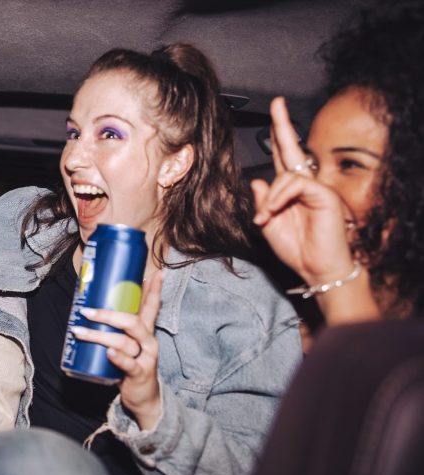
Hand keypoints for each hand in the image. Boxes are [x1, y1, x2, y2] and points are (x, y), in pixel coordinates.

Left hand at [72, 270, 163, 429]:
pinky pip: (129, 364)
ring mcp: (145, 358)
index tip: (158, 273)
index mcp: (145, 332)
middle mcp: (148, 342)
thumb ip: (115, 330)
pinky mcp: (139, 374)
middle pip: (133, 321)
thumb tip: (91, 310)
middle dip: (108, 314)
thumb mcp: (126, 345)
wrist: (144, 398)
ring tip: (79, 332)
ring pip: (124, 342)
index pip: (152, 306)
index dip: (154, 290)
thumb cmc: (131, 366)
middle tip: (86, 311)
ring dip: (100, 335)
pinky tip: (108, 353)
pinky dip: (118, 358)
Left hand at [252, 97, 355, 284]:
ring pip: (285, 175)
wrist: (315, 268)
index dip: (277, 137)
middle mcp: (304, 184)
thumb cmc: (296, 249)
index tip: (273, 115)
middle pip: (292, 149)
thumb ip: (261, 203)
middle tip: (277, 103)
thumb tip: (255, 180)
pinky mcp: (323, 194)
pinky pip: (294, 184)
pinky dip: (279, 197)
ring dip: (270, 197)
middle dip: (282, 125)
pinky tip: (273, 212)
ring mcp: (316, 187)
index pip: (282, 159)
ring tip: (266, 217)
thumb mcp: (267, 225)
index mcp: (290, 190)